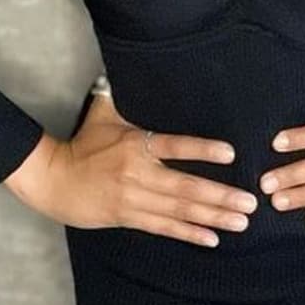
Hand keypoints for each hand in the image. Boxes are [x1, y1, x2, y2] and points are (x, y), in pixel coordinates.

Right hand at [17, 82, 260, 247]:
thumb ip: (118, 93)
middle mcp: (138, 173)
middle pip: (186, 186)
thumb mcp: (101, 114)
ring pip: (180, 210)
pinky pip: (164, 227)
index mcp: (135, 144)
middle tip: (251, 201)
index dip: (202, 150)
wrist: (53, 180)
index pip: (175, 146)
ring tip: (241, 221)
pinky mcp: (129, 217)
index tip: (230, 154)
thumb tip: (122, 66)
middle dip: (221, 196)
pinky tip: (212, 238)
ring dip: (213, 217)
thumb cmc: (82, 144)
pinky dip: (189, 233)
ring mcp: (134, 198)